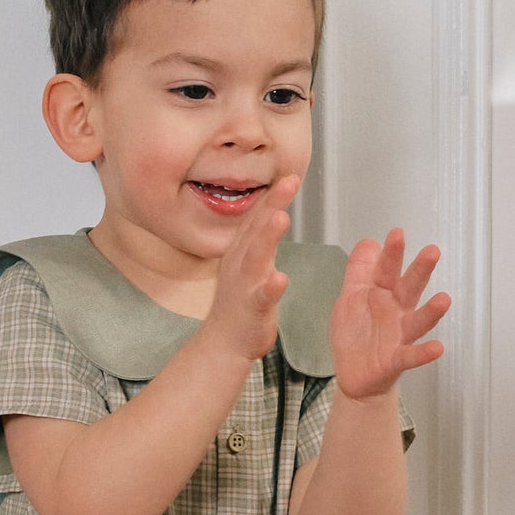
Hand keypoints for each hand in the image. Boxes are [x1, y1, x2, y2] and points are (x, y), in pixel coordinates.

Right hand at [203, 173, 301, 363]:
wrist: (224, 341)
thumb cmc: (242, 302)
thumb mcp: (249, 261)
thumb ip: (261, 237)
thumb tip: (274, 210)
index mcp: (243, 250)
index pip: (258, 216)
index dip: (273, 195)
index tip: (290, 173)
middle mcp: (241, 263)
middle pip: (257, 228)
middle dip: (273, 203)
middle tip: (289, 181)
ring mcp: (245, 285)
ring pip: (256, 257)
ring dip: (268, 236)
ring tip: (281, 218)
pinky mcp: (252, 308)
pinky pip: (262, 296)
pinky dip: (270, 287)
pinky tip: (280, 279)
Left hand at [329, 229, 449, 400]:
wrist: (354, 373)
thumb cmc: (357, 333)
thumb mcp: (350, 298)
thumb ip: (359, 272)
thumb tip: (369, 241)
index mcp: (383, 294)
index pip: (387, 270)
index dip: (392, 253)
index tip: (397, 233)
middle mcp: (397, 312)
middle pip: (410, 289)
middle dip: (420, 271)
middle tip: (432, 251)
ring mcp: (400, 335)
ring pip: (418, 320)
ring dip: (432, 311)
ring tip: (444, 299)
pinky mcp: (397, 359)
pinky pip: (412, 356)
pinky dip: (424, 353)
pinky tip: (437, 348)